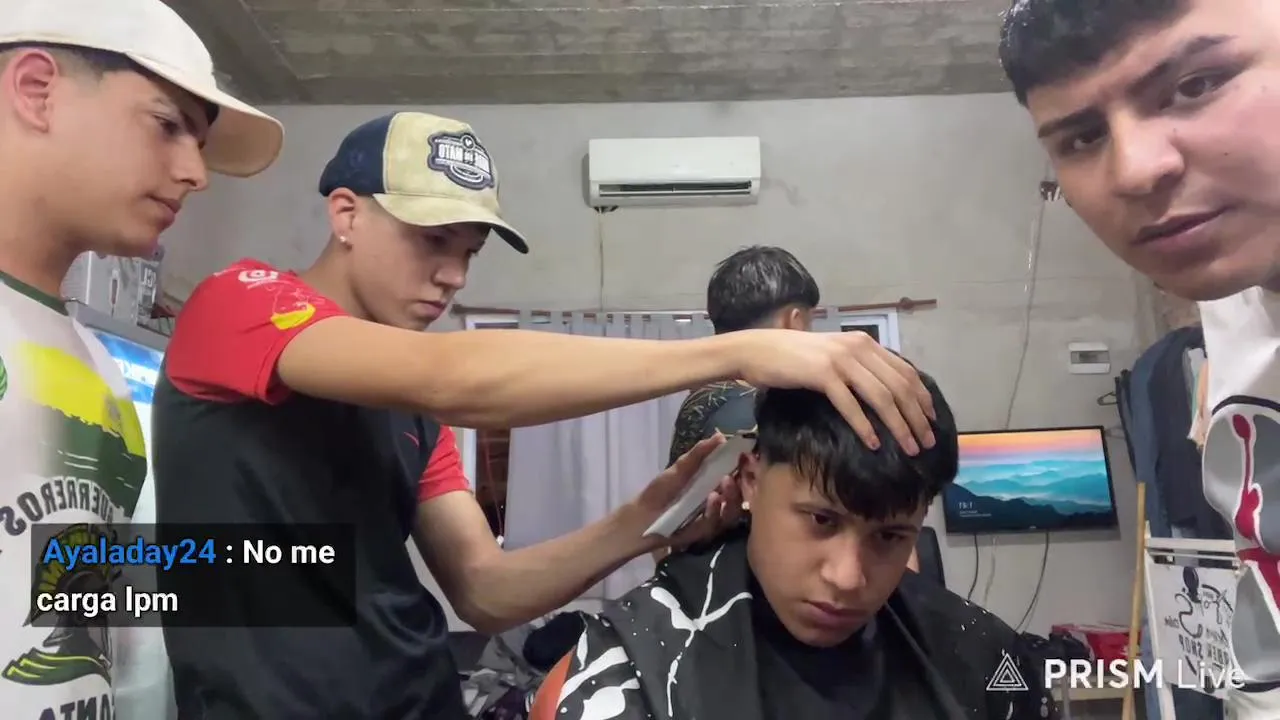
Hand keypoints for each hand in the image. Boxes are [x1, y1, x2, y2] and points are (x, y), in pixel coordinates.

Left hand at [628, 435, 742, 552]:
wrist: (642, 515)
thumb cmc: (661, 490)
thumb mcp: (680, 469)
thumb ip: (699, 453)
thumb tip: (720, 435)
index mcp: (714, 485)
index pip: (736, 477)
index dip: (744, 469)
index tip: (746, 456)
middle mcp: (717, 503)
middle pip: (739, 497)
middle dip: (740, 485)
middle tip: (734, 474)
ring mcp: (711, 519)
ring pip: (732, 512)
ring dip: (731, 498)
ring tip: (723, 485)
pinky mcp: (703, 533)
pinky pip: (715, 524)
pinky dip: (715, 511)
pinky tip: (712, 499)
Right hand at [731, 329, 936, 453]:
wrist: (757, 350)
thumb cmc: (793, 357)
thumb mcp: (834, 356)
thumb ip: (859, 367)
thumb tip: (885, 393)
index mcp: (864, 343)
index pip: (905, 371)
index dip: (922, 397)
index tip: (932, 420)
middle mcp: (858, 347)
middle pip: (899, 386)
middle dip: (917, 417)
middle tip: (927, 441)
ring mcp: (840, 360)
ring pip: (881, 397)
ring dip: (898, 426)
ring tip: (909, 447)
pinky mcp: (822, 374)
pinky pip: (850, 404)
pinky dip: (864, 426)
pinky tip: (872, 444)